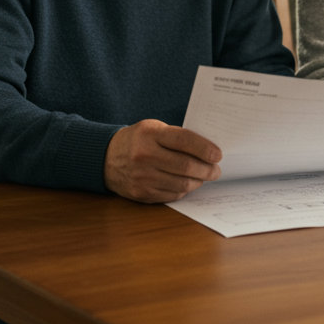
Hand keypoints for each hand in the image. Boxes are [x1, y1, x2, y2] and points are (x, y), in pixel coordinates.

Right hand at [104, 120, 221, 202]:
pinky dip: (183, 190)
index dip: (204, 149)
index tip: (218, 155)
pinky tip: (186, 183)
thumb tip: (208, 151)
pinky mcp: (141, 193)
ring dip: (198, 182)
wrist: (105, 158)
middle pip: (186, 166)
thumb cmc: (137, 141)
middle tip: (216, 170)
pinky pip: (172, 194)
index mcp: (149, 134)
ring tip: (203, 177)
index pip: (184, 141)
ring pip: (182, 183)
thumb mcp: (153, 129)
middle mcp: (144, 156)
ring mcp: (142, 177)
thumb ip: (177, 137)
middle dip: (207, 170)